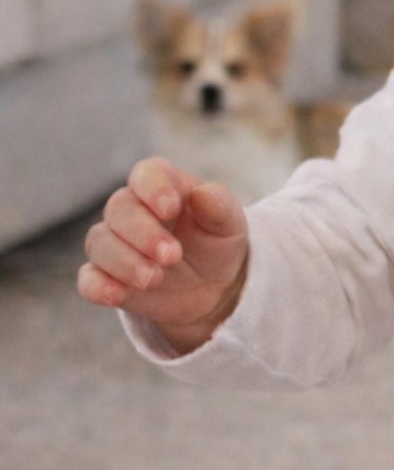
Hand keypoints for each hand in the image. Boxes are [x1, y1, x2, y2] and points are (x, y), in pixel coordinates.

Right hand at [77, 158, 249, 352]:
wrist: (214, 288)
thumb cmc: (217, 244)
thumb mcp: (230, 225)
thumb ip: (219, 207)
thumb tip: (202, 194)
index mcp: (163, 188)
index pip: (147, 174)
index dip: (154, 188)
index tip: (170, 210)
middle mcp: (132, 210)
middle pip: (119, 209)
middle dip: (143, 233)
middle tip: (172, 256)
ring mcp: (116, 244)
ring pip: (100, 243)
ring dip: (125, 261)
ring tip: (154, 278)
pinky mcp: (107, 277)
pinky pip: (88, 279)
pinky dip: (97, 286)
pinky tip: (115, 294)